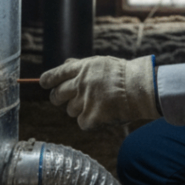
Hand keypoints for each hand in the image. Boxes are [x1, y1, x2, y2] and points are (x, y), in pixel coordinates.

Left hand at [39, 56, 159, 129]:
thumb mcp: (100, 63)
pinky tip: (102, 114)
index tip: (44, 84)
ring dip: (79, 109)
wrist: (140, 88)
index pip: (56, 75)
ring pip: (70, 110)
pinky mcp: (91, 116)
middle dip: (58, 98)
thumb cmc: (123, 75)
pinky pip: (82, 122)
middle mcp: (80, 84)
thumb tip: (65, 64)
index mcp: (82, 69)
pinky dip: (90, 121)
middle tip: (64, 100)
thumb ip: (81, 65)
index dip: (47, 80)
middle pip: (57, 95)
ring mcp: (85, 100)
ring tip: (96, 104)